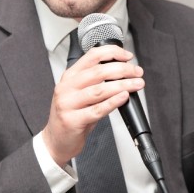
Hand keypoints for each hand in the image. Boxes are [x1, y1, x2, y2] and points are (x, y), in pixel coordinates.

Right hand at [42, 44, 143, 166]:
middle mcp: (66, 87)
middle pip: (98, 72)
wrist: (56, 140)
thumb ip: (95, 82)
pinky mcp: (73, 120)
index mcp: (69, 76)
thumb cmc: (71, 115)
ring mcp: (68, 104)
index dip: (112, 52)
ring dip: (122, 85)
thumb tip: (123, 72)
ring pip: (99, 90)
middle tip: (137, 72)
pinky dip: (113, 102)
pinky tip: (124, 97)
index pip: (91, 56)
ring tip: (136, 84)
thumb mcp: (79, 93)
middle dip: (122, 69)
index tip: (127, 56)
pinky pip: (97, 110)